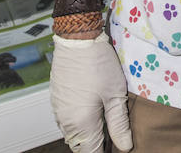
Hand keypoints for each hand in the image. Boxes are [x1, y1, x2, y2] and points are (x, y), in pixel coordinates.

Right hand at [49, 34, 131, 152]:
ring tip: (104, 125)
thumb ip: (119, 124)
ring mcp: (58, 110)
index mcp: (81, 124)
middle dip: (95, 145)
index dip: (104, 152)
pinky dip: (78, 123)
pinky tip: (91, 112)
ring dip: (86, 135)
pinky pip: (66, 121)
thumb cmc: (98, 64)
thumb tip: (125, 146)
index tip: (116, 148)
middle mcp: (65, 121)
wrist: (77, 39)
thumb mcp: (115, 94)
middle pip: (80, 145)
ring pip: (72, 134)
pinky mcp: (56, 99)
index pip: (91, 152)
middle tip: (113, 136)